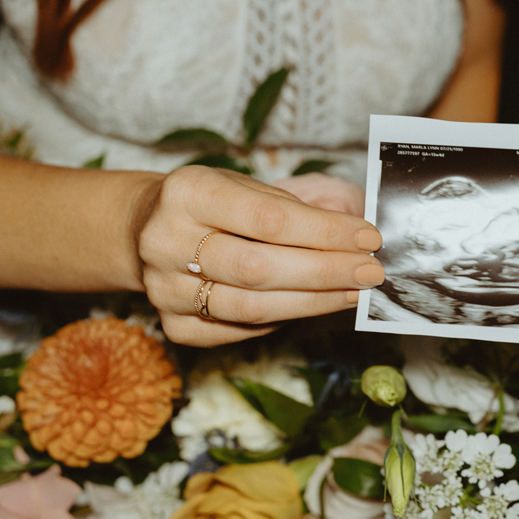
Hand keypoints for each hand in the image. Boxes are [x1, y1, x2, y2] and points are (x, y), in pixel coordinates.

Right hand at [135, 166, 383, 346]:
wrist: (147, 229)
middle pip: (260, 268)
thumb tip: (355, 239)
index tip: (368, 237)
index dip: (325, 233)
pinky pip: (239, 331)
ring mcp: (165, 289)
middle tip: (371, 271)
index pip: (269, 220)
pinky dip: (281, 321)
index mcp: (187, 193)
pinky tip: (310, 306)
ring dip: (314, 302)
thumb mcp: (245, 186)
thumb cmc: (212, 204)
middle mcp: (166, 242)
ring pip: (252, 308)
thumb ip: (293, 210)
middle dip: (326, 272)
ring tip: (354, 292)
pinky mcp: (174, 325)